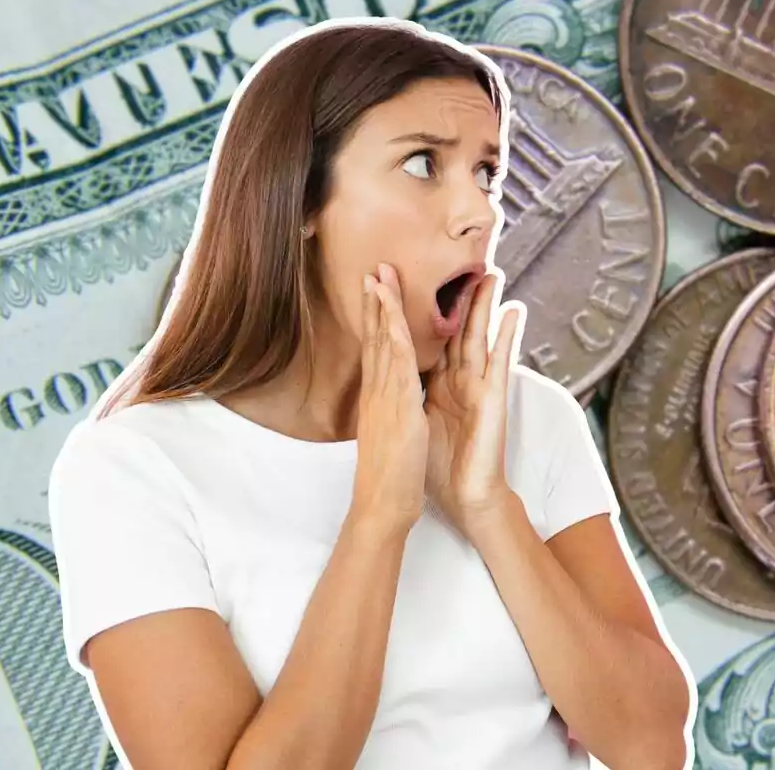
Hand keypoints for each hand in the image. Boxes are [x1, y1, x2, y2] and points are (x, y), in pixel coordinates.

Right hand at [351, 263, 428, 536]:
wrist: (383, 506)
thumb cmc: (390, 477)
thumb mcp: (388, 435)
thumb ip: (387, 413)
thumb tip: (389, 401)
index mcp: (377, 398)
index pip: (376, 349)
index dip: (377, 319)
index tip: (376, 291)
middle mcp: (377, 393)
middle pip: (376, 338)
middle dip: (377, 302)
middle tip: (375, 268)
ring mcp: (385, 398)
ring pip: (384, 344)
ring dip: (384, 308)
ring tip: (382, 275)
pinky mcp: (398, 408)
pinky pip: (396, 366)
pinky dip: (396, 337)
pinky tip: (396, 315)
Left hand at [424, 273, 522, 537]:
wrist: (464, 497)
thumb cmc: (437, 467)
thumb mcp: (412, 423)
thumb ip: (406, 398)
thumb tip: (383, 384)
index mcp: (435, 385)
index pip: (426, 339)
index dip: (416, 311)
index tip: (404, 281)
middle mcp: (459, 381)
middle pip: (456, 329)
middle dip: (457, 297)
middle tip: (460, 262)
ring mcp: (478, 388)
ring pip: (480, 337)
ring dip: (485, 305)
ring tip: (492, 272)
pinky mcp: (494, 400)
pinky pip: (501, 361)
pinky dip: (508, 335)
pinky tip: (514, 311)